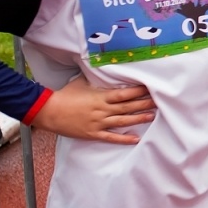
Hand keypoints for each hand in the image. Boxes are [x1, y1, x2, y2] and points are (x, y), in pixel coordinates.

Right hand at [30, 76, 154, 144]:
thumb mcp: (81, 82)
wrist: (48, 112)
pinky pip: (111, 137)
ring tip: (152, 116)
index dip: (138, 91)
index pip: (124, 94)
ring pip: (123, 121)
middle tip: (160, 102)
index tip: (151, 88)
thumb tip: (104, 67)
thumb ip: (95, 78)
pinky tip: (136, 139)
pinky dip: (124, 139)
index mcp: (101, 97)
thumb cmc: (65, 95)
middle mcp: (102, 110)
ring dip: (138, 119)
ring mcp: (98, 123)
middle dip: (144, 104)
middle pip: (128, 107)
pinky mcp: (93, 133)